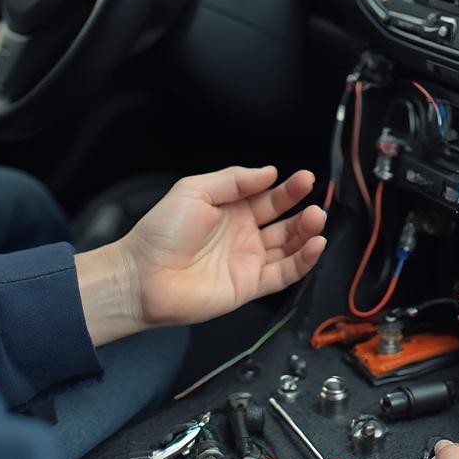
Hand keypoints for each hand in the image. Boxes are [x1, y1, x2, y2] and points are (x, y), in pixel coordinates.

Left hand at [81, 166, 325, 341]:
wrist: (142, 276)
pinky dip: (303, 261)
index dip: (289, 188)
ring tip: (316, 218)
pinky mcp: (250, 286)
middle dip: (302, 210)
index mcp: (231, 209)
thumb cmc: (161, 232)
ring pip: (288, 246)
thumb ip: (233, 180)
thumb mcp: (194, 190)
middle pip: (284, 220)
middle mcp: (243, 234)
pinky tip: (315, 245)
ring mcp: (248, 260)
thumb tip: (269, 172)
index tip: (305, 178)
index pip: (269, 196)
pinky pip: (284, 273)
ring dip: (306, 232)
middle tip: (314, 201)